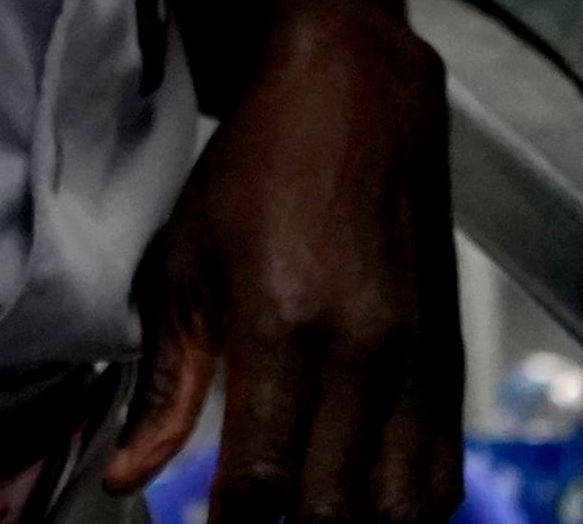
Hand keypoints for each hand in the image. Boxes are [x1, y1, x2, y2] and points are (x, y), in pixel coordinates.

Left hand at [102, 0, 463, 523]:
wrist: (356, 101)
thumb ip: (162, 385)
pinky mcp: (452, 365)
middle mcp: (364, 355)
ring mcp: (419, 364)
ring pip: (405, 509)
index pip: (262, 481)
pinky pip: (443, 474)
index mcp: (283, 327)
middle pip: (339, 511)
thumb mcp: (182, 264)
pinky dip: (407, 510)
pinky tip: (362, 505)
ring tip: (305, 521)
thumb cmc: (258, 172)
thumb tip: (131, 476)